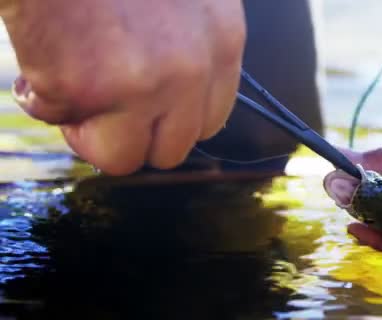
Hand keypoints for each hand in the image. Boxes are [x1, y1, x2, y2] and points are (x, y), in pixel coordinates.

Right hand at [4, 0, 245, 174]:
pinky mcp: (88, 87)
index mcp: (223, 41)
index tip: (142, 109)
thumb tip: (172, 102)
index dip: (169, 121)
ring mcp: (144, 83)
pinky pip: (62, 123)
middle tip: (101, 104)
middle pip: (171, 148)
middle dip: (132, 134)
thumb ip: (190, 45)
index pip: (210, 120)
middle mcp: (193, 70)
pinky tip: (40, 58)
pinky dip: (43, 99)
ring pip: (121, 157)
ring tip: (68, 86)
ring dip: (90, 132)